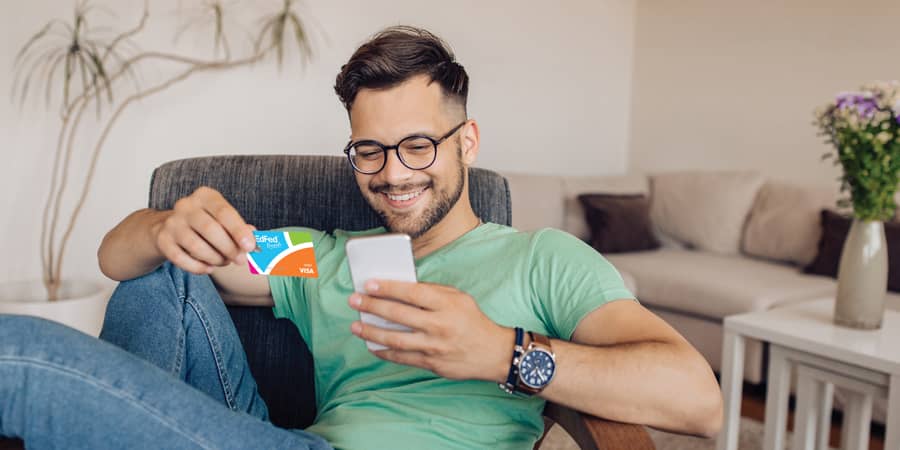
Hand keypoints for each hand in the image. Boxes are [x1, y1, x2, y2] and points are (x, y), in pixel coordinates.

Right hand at [154, 186, 255, 273]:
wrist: (169, 227)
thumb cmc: (205, 224)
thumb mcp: (223, 221)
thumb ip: (239, 229)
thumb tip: (255, 240)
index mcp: (205, 196)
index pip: (224, 212)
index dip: (238, 230)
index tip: (250, 246)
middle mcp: (186, 206)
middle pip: (210, 229)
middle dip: (229, 248)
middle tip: (240, 260)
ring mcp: (172, 223)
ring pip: (195, 245)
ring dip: (214, 259)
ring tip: (223, 262)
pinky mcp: (162, 240)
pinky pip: (181, 258)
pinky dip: (198, 267)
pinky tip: (208, 268)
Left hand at [348, 279, 513, 381]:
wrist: (493, 353)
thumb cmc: (473, 321)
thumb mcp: (459, 298)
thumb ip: (433, 292)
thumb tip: (401, 288)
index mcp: (447, 304)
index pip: (412, 292)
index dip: (389, 288)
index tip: (369, 284)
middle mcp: (440, 325)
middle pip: (399, 314)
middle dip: (373, 306)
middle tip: (354, 300)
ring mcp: (435, 346)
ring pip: (396, 339)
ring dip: (372, 332)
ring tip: (355, 326)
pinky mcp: (432, 363)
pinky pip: (402, 358)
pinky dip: (384, 352)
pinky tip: (372, 345)